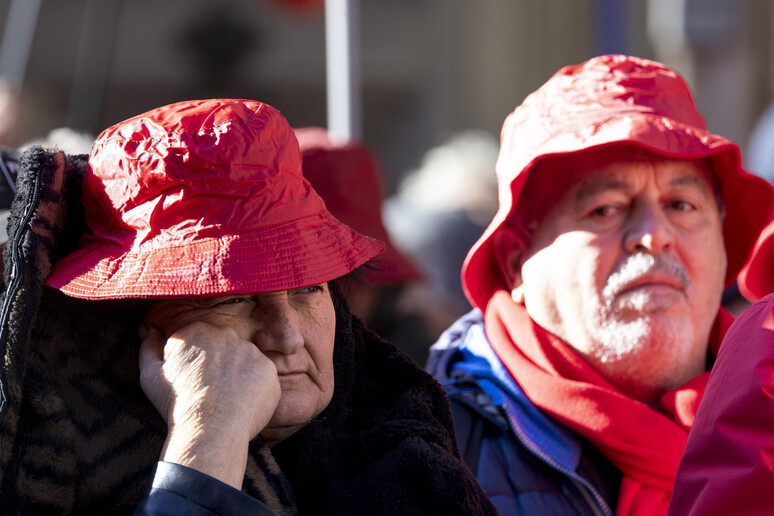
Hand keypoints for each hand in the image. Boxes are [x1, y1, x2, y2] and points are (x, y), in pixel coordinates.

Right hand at [139, 321, 280, 487]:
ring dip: (237, 375)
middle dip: (218, 365)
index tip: (191, 381)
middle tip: (209, 391)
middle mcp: (227, 334)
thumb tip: (146, 327)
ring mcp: (251, 350)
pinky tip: (241, 404)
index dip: (194, 363)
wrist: (209, 429)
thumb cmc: (176, 404)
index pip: (199, 340)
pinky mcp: (269, 368)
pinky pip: (261, 377)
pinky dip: (254, 389)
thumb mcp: (150, 374)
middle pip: (223, 348)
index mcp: (197, 330)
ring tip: (225, 400)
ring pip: (244, 361)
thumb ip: (148, 346)